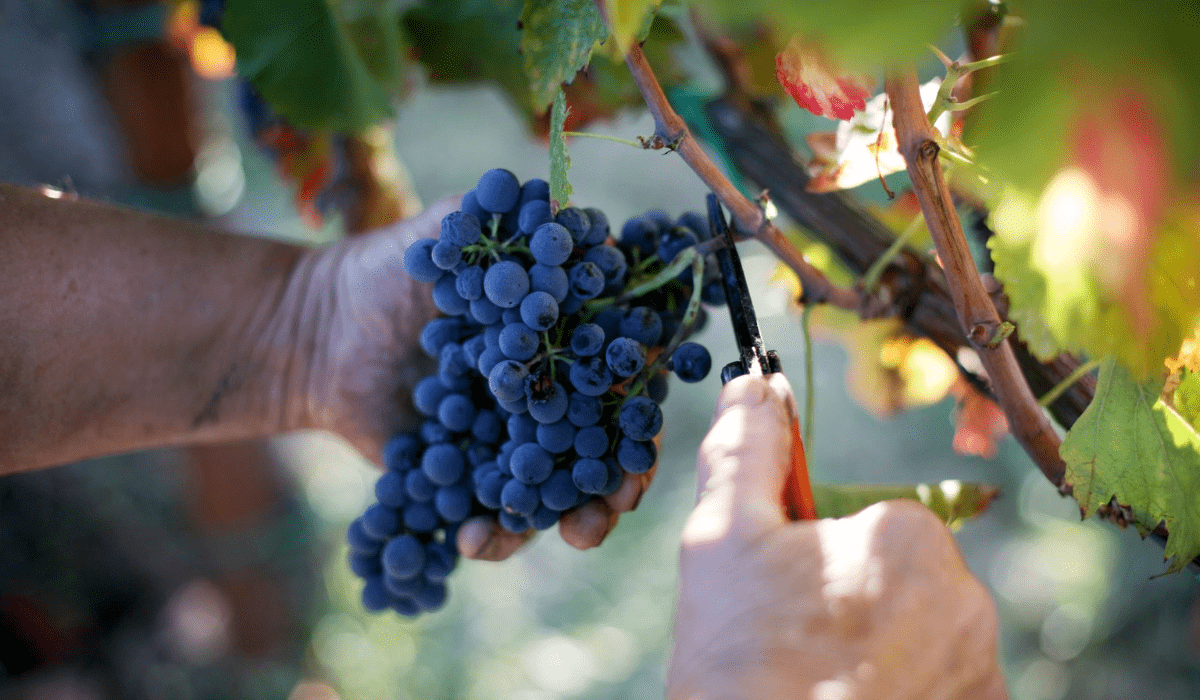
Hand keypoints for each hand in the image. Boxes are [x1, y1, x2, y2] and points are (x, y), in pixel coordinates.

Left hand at [295, 199, 653, 560]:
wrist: (313, 332)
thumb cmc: (386, 270)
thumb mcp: (448, 229)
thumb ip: (511, 218)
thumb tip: (580, 220)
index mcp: (563, 337)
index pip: (623, 375)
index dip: (642, 406)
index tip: (643, 432)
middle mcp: (550, 394)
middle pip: (607, 445)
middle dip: (622, 479)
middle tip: (615, 505)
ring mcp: (513, 441)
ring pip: (563, 490)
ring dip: (579, 519)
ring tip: (573, 537)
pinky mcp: (471, 478)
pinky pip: (496, 517)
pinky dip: (494, 535)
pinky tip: (472, 540)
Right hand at [668, 374, 1006, 699]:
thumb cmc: (739, 658)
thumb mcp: (720, 539)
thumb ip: (744, 449)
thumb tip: (752, 384)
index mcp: (907, 536)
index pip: (868, 523)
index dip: (815, 558)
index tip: (781, 597)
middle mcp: (966, 598)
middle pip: (899, 580)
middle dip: (852, 602)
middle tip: (794, 646)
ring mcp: (981, 670)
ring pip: (921, 635)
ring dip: (881, 651)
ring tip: (817, 684)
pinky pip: (941, 685)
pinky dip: (905, 693)